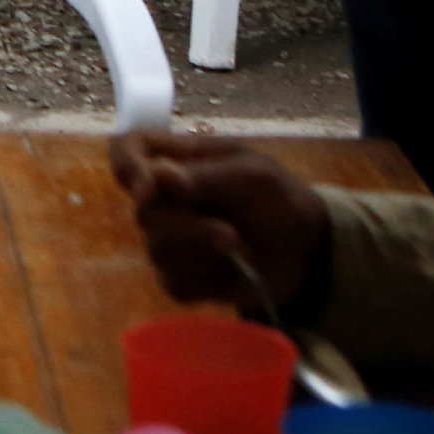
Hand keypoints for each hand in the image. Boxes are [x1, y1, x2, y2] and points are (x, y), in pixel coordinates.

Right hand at [109, 130, 330, 309]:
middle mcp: (164, 198)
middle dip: (188, 227)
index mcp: (176, 159)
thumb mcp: (253, 176)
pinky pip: (173, 283)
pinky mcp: (180, 276)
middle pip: (142, 213)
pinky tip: (231, 270)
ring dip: (205, 254)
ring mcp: (169, 239)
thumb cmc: (279, 199)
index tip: (149, 189)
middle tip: (230, 233)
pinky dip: (207, 281)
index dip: (127, 167)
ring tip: (240, 248)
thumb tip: (158, 177)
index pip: (126, 150)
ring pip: (157, 251)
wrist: (307, 252)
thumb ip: (205, 175)